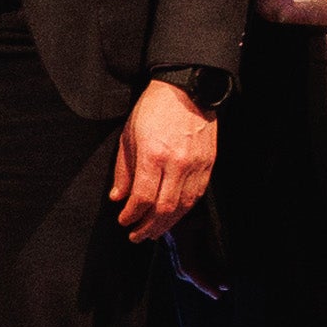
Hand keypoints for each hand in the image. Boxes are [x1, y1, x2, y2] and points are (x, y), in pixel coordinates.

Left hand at [109, 83, 216, 239]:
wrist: (187, 90)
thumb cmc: (153, 109)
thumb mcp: (128, 135)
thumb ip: (124, 170)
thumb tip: (118, 197)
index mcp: (153, 155)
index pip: (142, 197)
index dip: (131, 215)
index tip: (123, 221)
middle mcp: (177, 164)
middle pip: (163, 208)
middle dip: (148, 227)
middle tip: (136, 236)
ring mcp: (196, 165)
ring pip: (183, 206)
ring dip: (166, 224)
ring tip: (153, 232)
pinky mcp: (208, 165)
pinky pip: (196, 196)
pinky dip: (183, 211)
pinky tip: (172, 216)